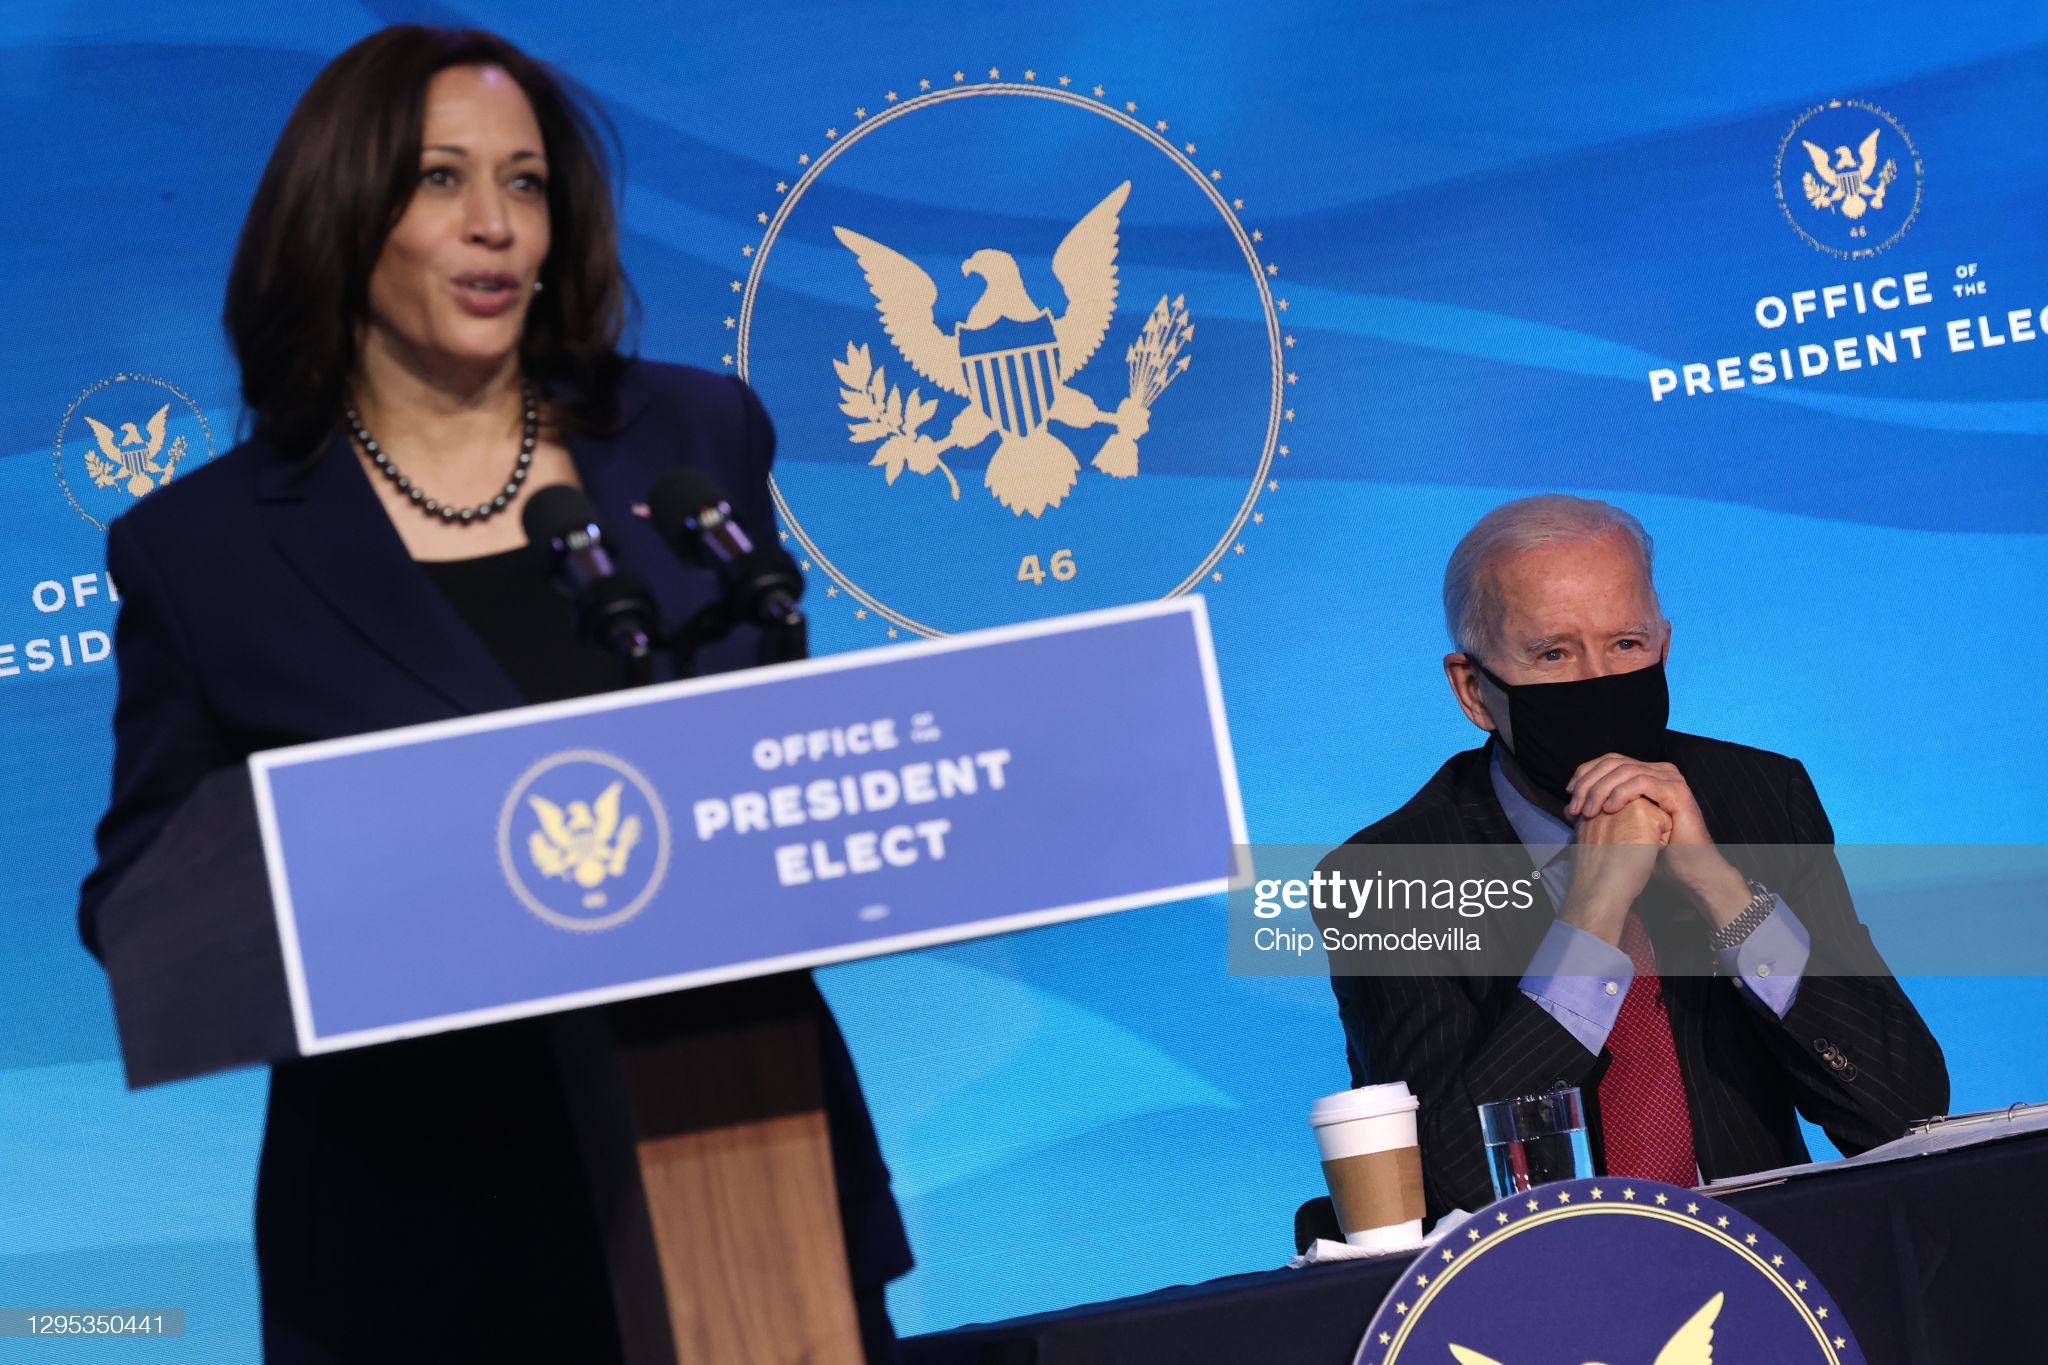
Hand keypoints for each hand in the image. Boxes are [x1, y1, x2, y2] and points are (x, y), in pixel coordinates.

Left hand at [1566, 753, 1751, 928]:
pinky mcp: (1676, 791)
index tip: (1569, 794)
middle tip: (1576, 807)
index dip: (1584, 774)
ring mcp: (1669, 779)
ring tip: (1588, 812)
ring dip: (1600, 790)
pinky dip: (1620, 793)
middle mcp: (1658, 771)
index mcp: (1645, 775)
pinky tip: (1609, 809)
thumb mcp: (1621, 828)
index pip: (1608, 761)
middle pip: (1612, 762)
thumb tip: (1569, 808)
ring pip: (1624, 770)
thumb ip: (1600, 814)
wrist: (1687, 871)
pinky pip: (1641, 782)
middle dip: (1588, 783)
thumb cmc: (1656, 854)